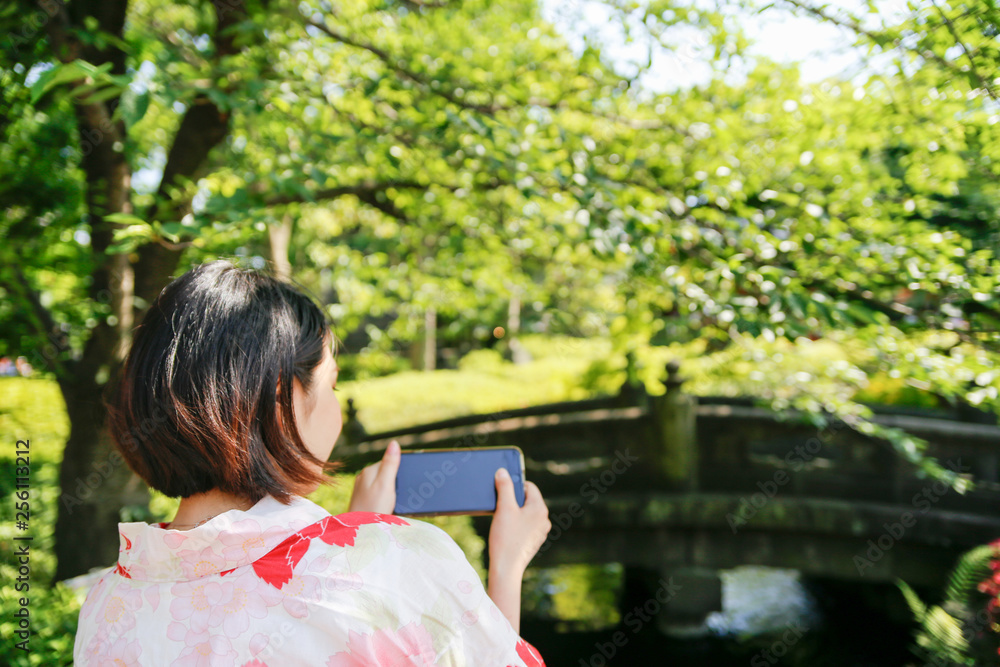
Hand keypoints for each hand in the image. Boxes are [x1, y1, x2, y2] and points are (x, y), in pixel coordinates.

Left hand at [347, 440, 399, 513]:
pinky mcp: (364, 501)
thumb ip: (390, 464)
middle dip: (396, 480)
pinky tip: (389, 507)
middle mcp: (363, 478)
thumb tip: (394, 443)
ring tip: (396, 502)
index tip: (406, 482)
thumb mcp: (385, 485)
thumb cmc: (373, 508)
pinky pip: (379, 494)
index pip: (389, 462)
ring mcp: (363, 490)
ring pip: (383, 484)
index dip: (400, 470)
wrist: (359, 532)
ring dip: (392, 491)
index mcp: (369, 471)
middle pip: (386, 473)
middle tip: (402, 494)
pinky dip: (386, 499)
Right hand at [486, 468, 549, 631]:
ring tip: (501, 521)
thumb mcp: (504, 508)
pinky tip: (505, 532)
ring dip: (513, 513)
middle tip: (500, 507)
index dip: (514, 486)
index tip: (502, 491)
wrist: (506, 568)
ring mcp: (540, 532)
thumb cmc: (506, 537)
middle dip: (513, 500)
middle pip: (527, 500)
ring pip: (525, 514)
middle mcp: (544, 520)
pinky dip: (515, 525)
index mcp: (540, 508)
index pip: (529, 486)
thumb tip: (503, 471)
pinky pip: (525, 526)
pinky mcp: (533, 542)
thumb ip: (504, 487)